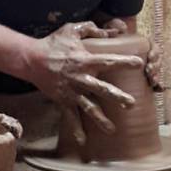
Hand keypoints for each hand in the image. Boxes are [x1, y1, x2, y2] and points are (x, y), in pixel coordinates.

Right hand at [24, 22, 142, 144]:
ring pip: (89, 108)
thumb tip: (111, 32)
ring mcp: (72, 92)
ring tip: (112, 130)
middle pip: (102, 90)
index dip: (124, 62)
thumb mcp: (71, 30)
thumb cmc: (53, 44)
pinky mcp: (63, 101)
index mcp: (85, 61)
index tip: (139, 64)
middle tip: (130, 104)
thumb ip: (91, 29)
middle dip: (117, 98)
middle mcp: (81, 79)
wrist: (31, 60)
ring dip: (100, 119)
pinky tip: (83, 141)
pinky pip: (70, 117)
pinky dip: (76, 129)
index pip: (109, 61)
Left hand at [101, 18, 163, 90]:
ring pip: (155, 71)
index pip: (154, 48)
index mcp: (143, 43)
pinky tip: (157, 88)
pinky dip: (157, 85)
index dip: (155, 53)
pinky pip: (153, 81)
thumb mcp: (111, 28)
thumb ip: (115, 25)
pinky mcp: (141, 76)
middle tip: (149, 72)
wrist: (104, 47)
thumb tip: (122, 28)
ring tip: (152, 81)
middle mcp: (146, 54)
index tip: (150, 57)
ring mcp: (144, 66)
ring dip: (156, 76)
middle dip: (155, 67)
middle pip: (156, 61)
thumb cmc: (109, 37)